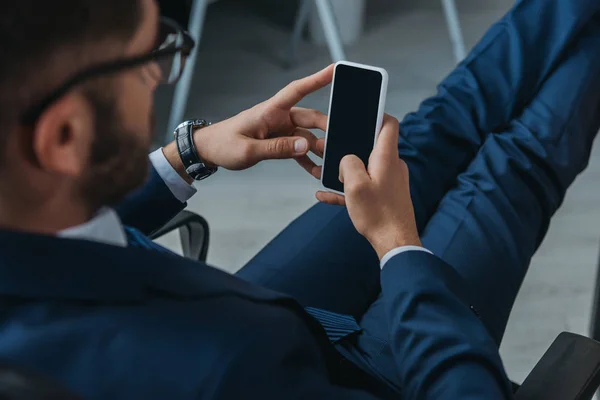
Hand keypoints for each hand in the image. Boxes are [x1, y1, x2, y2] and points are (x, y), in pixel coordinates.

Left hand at [192, 65, 331, 176]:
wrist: (208, 150)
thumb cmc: (223, 145)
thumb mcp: (248, 150)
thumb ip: (276, 149)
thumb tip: (304, 146)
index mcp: (269, 111)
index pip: (297, 90)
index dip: (317, 79)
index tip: (335, 69)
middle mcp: (278, 117)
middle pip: (310, 118)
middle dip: (327, 129)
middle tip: (338, 144)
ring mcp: (279, 130)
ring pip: (307, 136)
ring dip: (318, 149)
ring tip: (328, 164)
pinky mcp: (278, 142)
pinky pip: (298, 149)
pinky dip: (307, 159)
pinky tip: (315, 170)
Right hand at [316, 115, 420, 259]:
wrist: (395, 244)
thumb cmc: (378, 215)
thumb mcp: (355, 185)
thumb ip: (348, 163)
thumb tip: (346, 160)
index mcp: (386, 157)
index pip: (389, 125)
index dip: (376, 114)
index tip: (361, 113)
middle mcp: (391, 166)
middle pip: (371, 146)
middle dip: (349, 146)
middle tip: (328, 148)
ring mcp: (390, 181)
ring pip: (364, 167)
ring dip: (345, 170)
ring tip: (322, 173)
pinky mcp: (386, 196)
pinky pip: (364, 186)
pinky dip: (347, 189)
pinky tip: (325, 196)